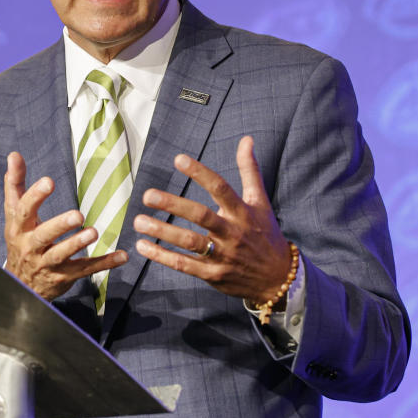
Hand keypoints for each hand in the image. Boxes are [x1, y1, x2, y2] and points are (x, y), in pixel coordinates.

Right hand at [4, 151, 127, 299]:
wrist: (19, 284)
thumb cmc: (19, 239)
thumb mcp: (13, 213)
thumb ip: (15, 184)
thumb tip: (14, 154)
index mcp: (18, 227)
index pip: (24, 210)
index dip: (35, 196)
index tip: (49, 181)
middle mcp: (30, 247)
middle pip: (43, 235)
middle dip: (59, 225)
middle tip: (77, 215)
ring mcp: (47, 264)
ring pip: (62, 255)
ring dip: (78, 244)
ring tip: (93, 232)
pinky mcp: (64, 277)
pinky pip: (85, 269)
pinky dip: (104, 263)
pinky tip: (122, 256)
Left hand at [133, 136, 290, 302]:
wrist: (278, 278)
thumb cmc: (265, 234)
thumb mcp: (260, 202)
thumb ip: (250, 170)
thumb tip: (246, 139)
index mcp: (242, 212)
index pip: (220, 188)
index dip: (200, 173)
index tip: (178, 159)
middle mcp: (232, 233)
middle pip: (201, 216)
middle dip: (173, 205)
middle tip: (147, 195)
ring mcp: (223, 255)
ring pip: (189, 242)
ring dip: (162, 231)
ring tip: (138, 221)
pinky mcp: (213, 275)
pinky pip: (185, 265)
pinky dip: (162, 256)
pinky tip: (143, 246)